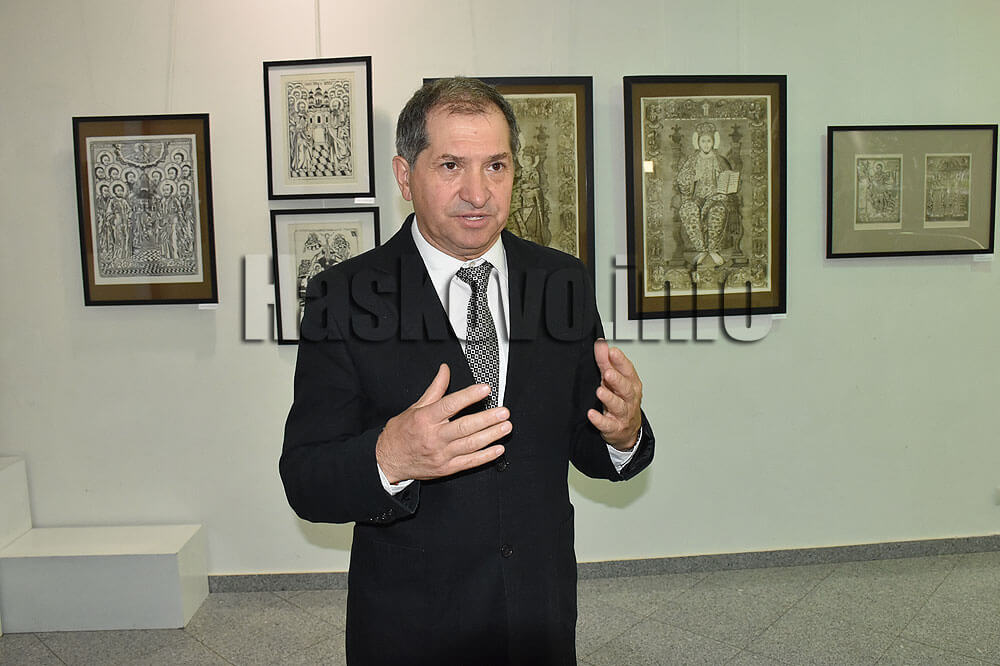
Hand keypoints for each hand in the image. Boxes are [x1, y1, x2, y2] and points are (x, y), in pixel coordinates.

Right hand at [376, 364, 509, 482]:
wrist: (388, 460)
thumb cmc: (402, 433)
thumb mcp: (415, 407)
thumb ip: (435, 389)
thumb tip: (445, 370)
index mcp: (425, 419)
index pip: (450, 405)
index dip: (469, 396)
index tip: (484, 389)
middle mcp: (434, 437)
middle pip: (464, 427)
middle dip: (487, 419)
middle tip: (503, 411)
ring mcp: (441, 454)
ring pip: (470, 445)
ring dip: (490, 436)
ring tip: (505, 427)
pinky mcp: (446, 468)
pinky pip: (469, 462)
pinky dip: (485, 457)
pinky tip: (497, 449)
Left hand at [587, 340, 642, 450]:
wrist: (627, 430)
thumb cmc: (621, 400)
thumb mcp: (615, 380)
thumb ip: (606, 362)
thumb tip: (601, 344)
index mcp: (631, 384)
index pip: (628, 370)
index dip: (620, 361)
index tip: (612, 352)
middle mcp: (629, 398)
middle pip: (626, 388)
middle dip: (617, 380)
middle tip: (608, 373)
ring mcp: (623, 413)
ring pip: (618, 406)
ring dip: (609, 398)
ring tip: (600, 391)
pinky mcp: (614, 427)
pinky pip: (607, 424)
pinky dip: (599, 420)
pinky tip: (591, 414)